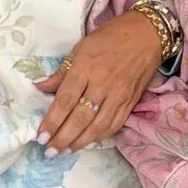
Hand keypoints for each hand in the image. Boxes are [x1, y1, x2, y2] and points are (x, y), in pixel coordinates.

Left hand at [34, 10, 165, 153]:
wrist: (147, 35)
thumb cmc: (110, 37)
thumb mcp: (81, 48)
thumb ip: (61, 72)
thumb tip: (39, 87)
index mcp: (86, 68)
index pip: (65, 100)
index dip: (52, 121)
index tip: (41, 137)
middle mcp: (101, 85)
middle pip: (80, 118)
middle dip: (63, 138)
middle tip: (50, 152)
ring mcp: (118, 96)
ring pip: (97, 126)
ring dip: (80, 142)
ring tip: (65, 151)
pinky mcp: (130, 102)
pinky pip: (114, 124)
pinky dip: (100, 136)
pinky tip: (88, 142)